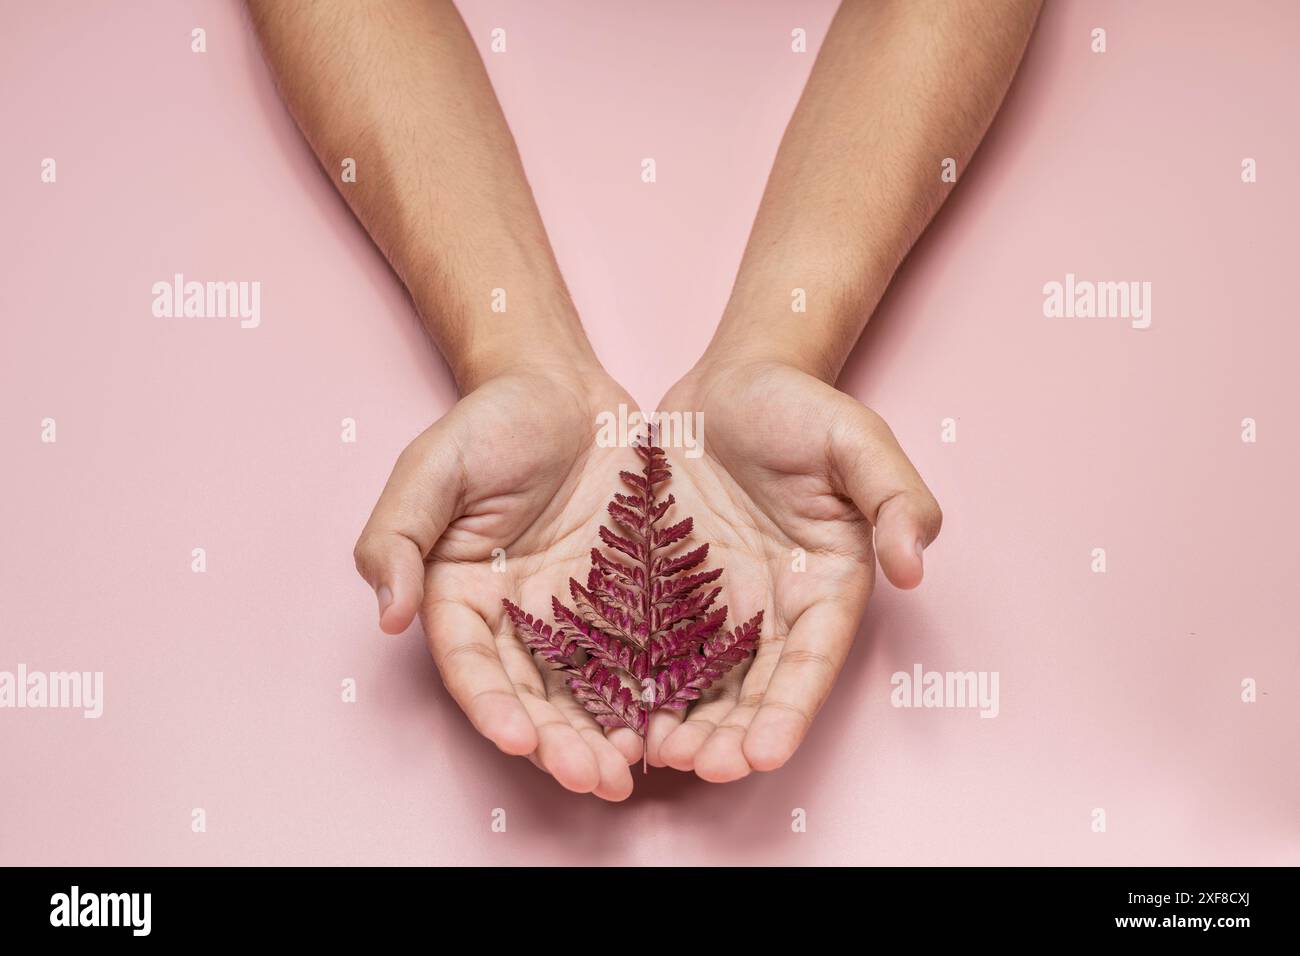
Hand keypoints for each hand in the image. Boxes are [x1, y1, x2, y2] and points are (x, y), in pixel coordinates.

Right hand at [353, 363, 644, 799]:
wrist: (564, 388)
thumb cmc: (491, 421)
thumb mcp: (431, 467)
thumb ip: (397, 536)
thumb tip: (388, 616)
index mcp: (463, 597)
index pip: (473, 666)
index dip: (493, 706)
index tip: (519, 739)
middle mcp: (519, 619)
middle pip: (535, 695)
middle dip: (560, 743)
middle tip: (594, 777)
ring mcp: (577, 613)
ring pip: (590, 689)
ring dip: (607, 735)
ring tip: (633, 768)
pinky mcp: (630, 600)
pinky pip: (644, 653)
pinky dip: (656, 692)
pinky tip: (677, 721)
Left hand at [647, 359, 941, 780]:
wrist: (731, 383)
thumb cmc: (799, 407)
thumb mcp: (857, 439)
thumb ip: (896, 495)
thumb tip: (915, 565)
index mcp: (825, 587)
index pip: (810, 664)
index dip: (789, 713)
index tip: (764, 755)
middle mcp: (772, 610)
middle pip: (754, 691)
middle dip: (730, 737)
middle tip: (696, 766)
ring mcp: (715, 605)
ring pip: (700, 683)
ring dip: (684, 724)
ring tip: (653, 754)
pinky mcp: (665, 591)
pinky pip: (650, 646)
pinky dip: (636, 683)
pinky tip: (612, 711)